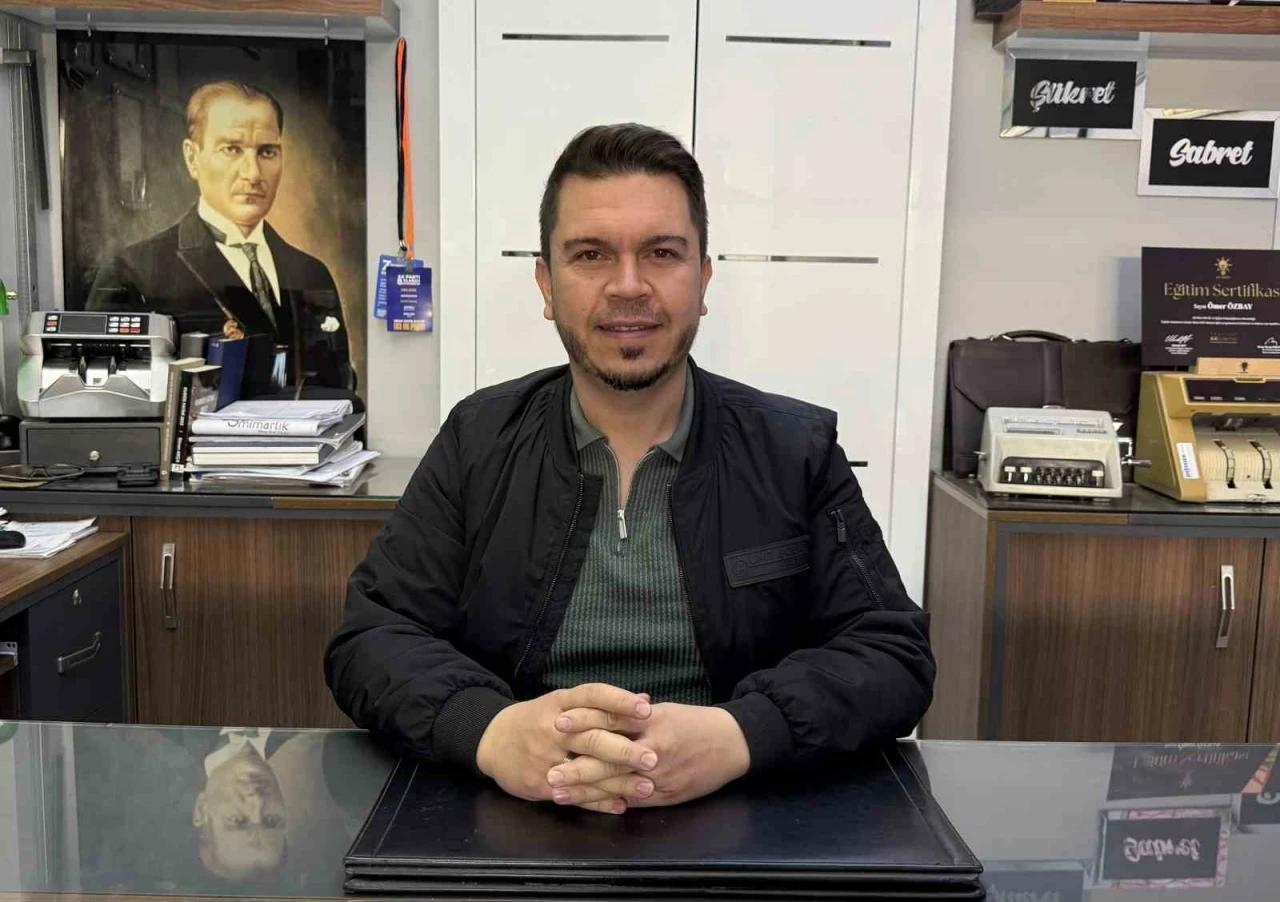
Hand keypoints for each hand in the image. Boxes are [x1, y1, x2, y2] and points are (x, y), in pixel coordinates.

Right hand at [475, 684, 656, 813]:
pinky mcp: (540, 783)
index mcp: (560, 702)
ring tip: (645, 786)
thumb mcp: (564, 704)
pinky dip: (598, 801)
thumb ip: (603, 703)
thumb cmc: (538, 719)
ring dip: (617, 780)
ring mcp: (546, 757)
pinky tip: (620, 804)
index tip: (646, 710)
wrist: (493, 741)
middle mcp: (554, 727)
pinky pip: (573, 793)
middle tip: (652, 758)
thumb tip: (646, 701)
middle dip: (624, 749)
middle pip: (592, 736)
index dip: (619, 701)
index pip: (593, 696)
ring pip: (586, 769)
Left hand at [547, 703, 749, 808]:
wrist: (732, 744)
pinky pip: (632, 800)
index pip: (612, 720)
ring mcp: (659, 775)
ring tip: (559, 794)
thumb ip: (634, 715)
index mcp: (653, 722)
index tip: (559, 722)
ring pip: (616, 784)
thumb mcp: (665, 711)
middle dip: (577, 767)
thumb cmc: (696, 723)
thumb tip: (602, 711)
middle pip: (609, 759)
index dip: (584, 723)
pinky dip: (610, 803)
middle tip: (549, 772)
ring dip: (586, 791)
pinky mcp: (665, 794)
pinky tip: (589, 806)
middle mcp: (654, 749)